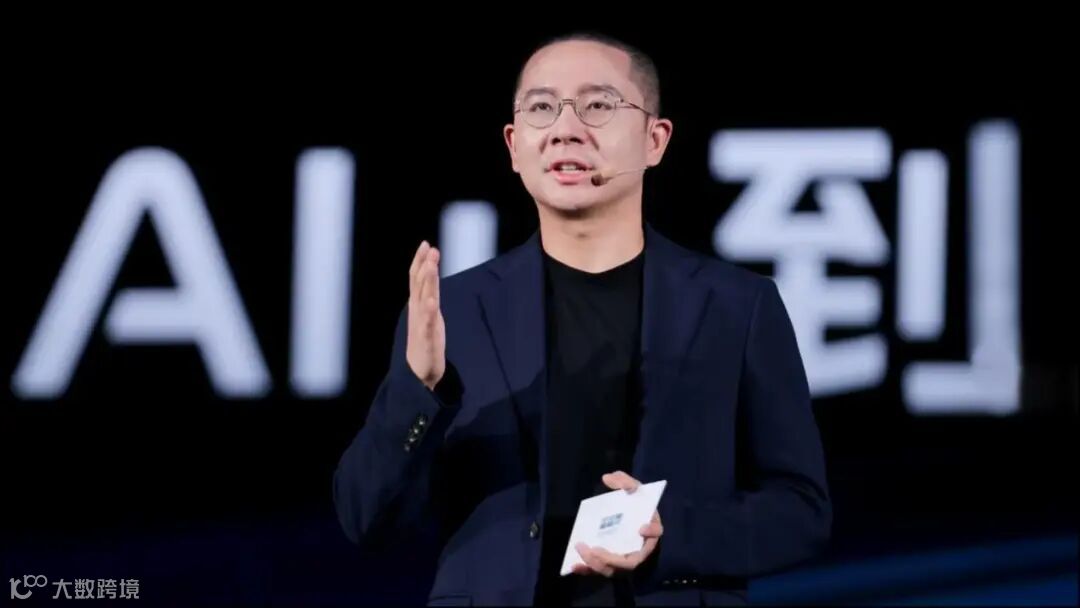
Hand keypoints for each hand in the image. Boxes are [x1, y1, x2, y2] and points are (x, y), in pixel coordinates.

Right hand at [405, 241, 444, 390]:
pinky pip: (427, 323)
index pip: (417, 278)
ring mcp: (421, 324)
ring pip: (423, 299)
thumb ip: (429, 292)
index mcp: (418, 304)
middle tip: (430, 249)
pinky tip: (431, 301)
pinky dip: (428, 312)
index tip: (426, 243)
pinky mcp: (426, 338)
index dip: (420, 260)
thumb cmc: (426, 338)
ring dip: (427, 282)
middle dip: (425, 266)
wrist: (420, 370)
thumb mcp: (429, 311)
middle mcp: (417, 311)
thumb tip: (430, 271)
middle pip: (419, 284)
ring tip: (431, 266)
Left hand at [571, 471, 663, 577]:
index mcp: (649, 528)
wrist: (626, 515)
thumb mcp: (632, 488)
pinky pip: (599, 570)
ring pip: (612, 570)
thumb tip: (608, 478)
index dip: (651, 532)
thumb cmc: (633, 503)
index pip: (656, 532)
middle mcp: (639, 549)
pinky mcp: (610, 564)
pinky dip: (587, 570)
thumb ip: (625, 481)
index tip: (641, 528)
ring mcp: (624, 560)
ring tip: (582, 550)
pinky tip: (573, 565)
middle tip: (594, 549)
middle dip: (611, 558)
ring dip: (597, 564)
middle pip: (630, 561)